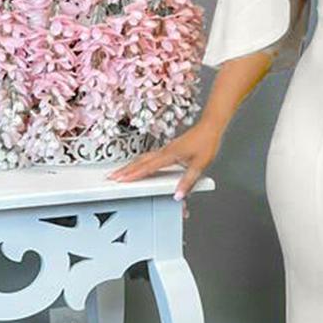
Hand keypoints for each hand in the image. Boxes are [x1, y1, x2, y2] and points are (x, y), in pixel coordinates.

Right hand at [105, 121, 222, 199]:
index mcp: (170, 155)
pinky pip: (150, 156)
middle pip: (140, 161)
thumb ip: (188, 181)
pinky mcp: (169, 149)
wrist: (210, 127)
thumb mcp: (200, 165)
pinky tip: (141, 165)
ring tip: (121, 172)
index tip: (120, 180)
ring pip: (144, 158)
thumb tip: (178, 195)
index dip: (133, 175)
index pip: (147, 167)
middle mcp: (165, 151)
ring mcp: (166, 149)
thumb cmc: (206, 142)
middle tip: (112, 177)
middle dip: (125, 170)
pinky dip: (141, 162)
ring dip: (131, 165)